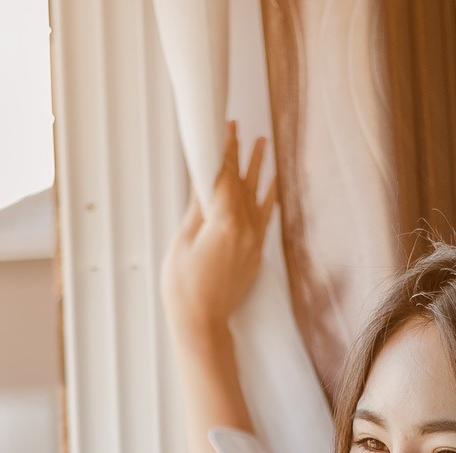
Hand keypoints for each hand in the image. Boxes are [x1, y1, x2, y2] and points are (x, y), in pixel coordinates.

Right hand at [162, 120, 276, 336]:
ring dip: (258, 168)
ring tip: (262, 144)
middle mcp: (244, 228)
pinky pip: (265, 217)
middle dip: (238, 154)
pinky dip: (269, 198)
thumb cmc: (184, 288)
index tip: (226, 127)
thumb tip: (203, 181)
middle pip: (240, 182)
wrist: (202, 323)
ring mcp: (253, 241)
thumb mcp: (182, 242)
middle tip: (239, 127)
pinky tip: (273, 183)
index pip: (224, 176)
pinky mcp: (255, 253)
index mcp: (223, 221)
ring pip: (256, 196)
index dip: (224, 149)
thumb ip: (197, 209)